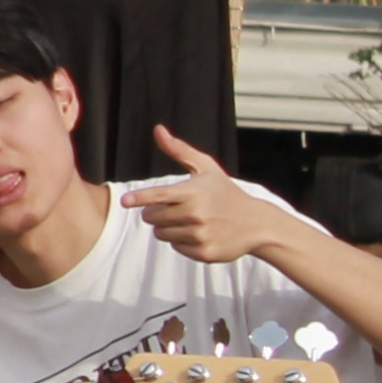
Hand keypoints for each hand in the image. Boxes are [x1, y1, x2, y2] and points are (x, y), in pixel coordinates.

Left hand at [121, 130, 291, 267]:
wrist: (258, 224)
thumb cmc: (226, 192)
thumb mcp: (207, 169)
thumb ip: (180, 150)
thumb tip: (158, 129)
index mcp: (193, 192)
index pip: (158, 195)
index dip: (139, 198)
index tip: (124, 201)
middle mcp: (196, 214)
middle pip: (152, 217)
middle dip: (155, 212)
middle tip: (174, 208)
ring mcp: (200, 235)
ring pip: (160, 233)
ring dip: (167, 227)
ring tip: (189, 220)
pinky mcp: (204, 253)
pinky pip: (175, 247)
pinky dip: (181, 241)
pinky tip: (199, 233)